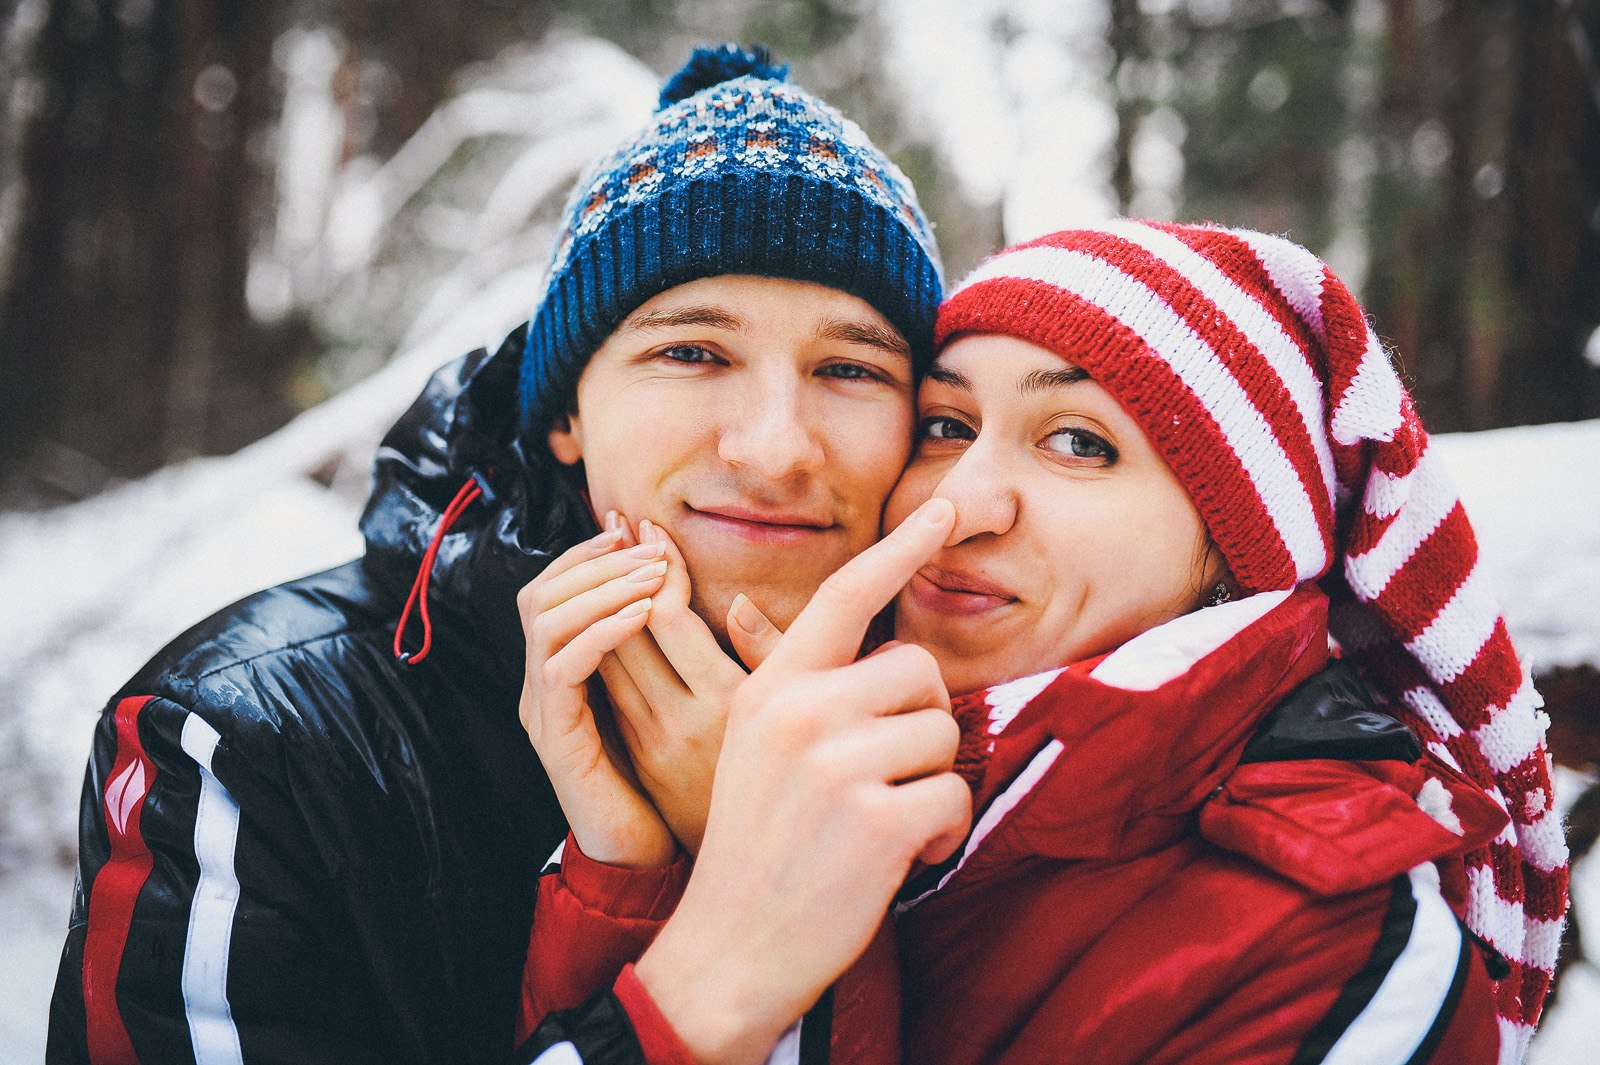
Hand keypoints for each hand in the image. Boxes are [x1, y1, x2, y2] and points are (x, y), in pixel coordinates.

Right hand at [516, 521, 677, 868]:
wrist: (648, 859)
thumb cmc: (674, 781)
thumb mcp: (685, 698)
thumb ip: (681, 644)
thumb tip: (700, 586)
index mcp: (570, 668)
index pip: (559, 586)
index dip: (594, 552)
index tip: (642, 528)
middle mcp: (548, 683)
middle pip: (543, 591)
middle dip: (597, 559)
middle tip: (651, 544)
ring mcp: (547, 711)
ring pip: (545, 618)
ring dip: (601, 585)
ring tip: (653, 573)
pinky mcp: (558, 739)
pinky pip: (562, 667)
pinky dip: (600, 632)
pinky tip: (640, 615)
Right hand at [634, 498, 972, 1064]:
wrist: (732, 946)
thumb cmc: (761, 846)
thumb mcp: (757, 750)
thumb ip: (806, 694)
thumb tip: (880, 656)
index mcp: (770, 688)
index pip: (845, 596)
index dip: (901, 546)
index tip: (945, 507)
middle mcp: (799, 711)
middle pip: (918, 672)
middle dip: (922, 726)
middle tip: (883, 781)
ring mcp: (835, 763)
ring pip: (943, 733)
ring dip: (931, 784)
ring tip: (882, 824)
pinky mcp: (875, 818)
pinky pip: (955, 796)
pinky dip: (942, 832)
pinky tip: (898, 858)